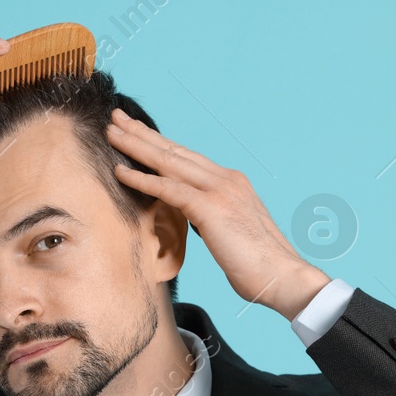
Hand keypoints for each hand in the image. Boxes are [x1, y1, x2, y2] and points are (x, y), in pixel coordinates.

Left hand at [106, 109, 330, 319]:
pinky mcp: (212, 209)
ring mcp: (220, 191)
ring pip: (169, 162)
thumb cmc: (260, 266)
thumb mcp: (232, 233)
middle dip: (144, 133)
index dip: (161, 143)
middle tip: (117, 118)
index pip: (188, 157)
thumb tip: (198, 222)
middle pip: (176, 151)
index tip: (137, 131)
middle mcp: (226, 179)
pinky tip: (120, 172)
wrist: (283, 278)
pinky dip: (142, 180)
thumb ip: (214, 219)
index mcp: (231, 183)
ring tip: (111, 133)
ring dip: (137, 147)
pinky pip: (169, 189)